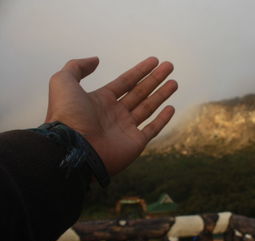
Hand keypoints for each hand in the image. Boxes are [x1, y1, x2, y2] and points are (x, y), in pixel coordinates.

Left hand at [45, 56, 176, 174]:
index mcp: (100, 100)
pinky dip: (162, 119)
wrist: (73, 148)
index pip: (125, 82)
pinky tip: (171, 108)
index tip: (154, 60)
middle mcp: (115, 114)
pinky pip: (152, 129)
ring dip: (162, 94)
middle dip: (155, 79)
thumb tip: (96, 60)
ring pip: (148, 108)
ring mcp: (125, 129)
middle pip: (140, 92)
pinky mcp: (135, 143)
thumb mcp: (63, 82)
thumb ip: (76, 67)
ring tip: (174, 82)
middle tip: (169, 66)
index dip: (140, 70)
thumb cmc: (67, 116)